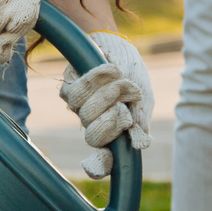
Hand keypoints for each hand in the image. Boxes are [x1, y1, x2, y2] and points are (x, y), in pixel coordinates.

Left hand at [60, 32, 153, 177]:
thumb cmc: (132, 74)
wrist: (116, 45)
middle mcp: (95, 125)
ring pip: (86, 113)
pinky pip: (79, 91)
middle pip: (93, 137)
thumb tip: (142, 145)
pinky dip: (99, 78)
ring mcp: (80, 109)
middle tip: (124, 106)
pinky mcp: (68, 90)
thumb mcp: (143, 97)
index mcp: (115, 133)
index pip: (104, 160)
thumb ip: (141, 120)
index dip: (99, 165)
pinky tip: (111, 69)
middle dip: (112, 120)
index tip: (97, 165)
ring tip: (121, 80)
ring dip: (109, 94)